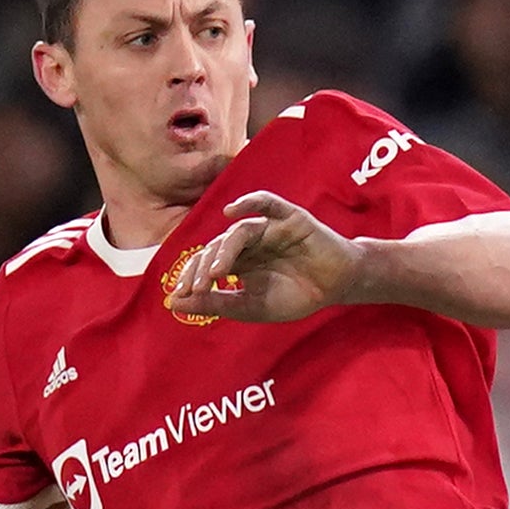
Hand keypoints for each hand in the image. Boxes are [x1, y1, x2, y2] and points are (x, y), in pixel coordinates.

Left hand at [177, 192, 366, 323]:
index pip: (205, 262)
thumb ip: (216, 303)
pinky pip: (267, 203)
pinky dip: (249, 202)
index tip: (179, 297)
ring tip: (219, 272)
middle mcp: (248, 242)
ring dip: (224, 250)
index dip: (190, 277)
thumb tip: (173, 304)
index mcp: (237, 262)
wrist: (336, 288)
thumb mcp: (251, 306)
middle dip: (203, 267)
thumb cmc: (296, 295)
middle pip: (216, 246)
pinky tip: (232, 212)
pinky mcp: (289, 218)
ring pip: (238, 232)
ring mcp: (268, 228)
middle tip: (197, 288)